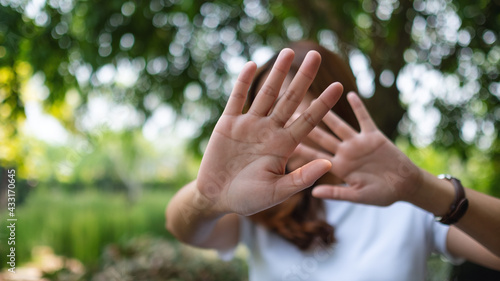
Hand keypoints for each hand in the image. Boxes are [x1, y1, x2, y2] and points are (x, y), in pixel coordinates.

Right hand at [196, 49, 342, 215]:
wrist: (217, 198)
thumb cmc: (249, 199)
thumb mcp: (277, 192)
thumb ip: (300, 178)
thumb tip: (328, 164)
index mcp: (284, 146)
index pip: (308, 120)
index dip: (323, 104)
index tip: (340, 86)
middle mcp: (269, 131)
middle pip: (290, 100)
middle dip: (303, 78)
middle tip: (315, 55)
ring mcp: (249, 125)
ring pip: (266, 94)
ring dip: (276, 73)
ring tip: (287, 52)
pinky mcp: (228, 123)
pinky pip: (237, 99)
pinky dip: (243, 82)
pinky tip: (252, 65)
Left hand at [300, 92, 422, 205]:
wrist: (405, 186)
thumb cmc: (382, 195)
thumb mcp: (358, 195)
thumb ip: (337, 193)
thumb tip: (313, 193)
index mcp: (338, 167)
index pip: (315, 156)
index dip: (300, 149)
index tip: (282, 142)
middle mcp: (345, 152)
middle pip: (322, 137)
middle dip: (306, 126)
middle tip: (289, 113)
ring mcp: (359, 142)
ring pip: (339, 125)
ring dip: (327, 113)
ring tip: (313, 99)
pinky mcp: (374, 136)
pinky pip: (364, 119)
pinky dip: (358, 107)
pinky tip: (349, 94)